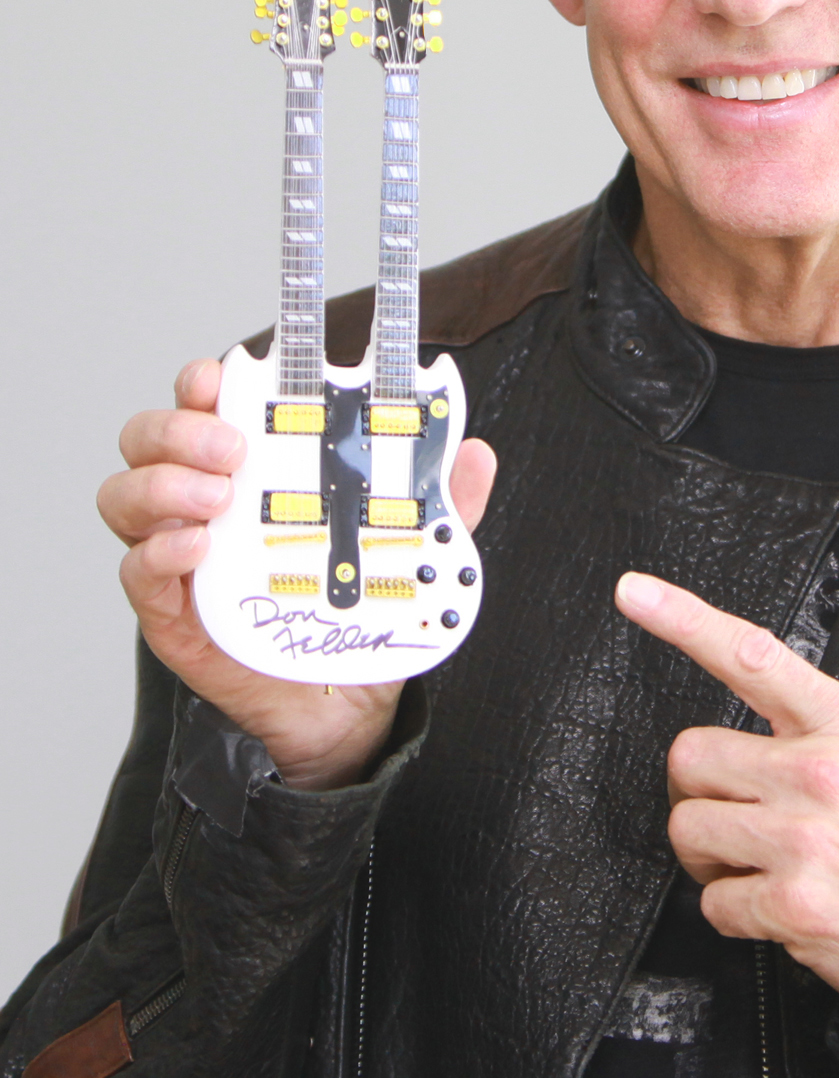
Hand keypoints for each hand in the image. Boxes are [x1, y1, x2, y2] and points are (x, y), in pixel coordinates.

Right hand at [97, 358, 497, 791]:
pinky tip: (198, 546)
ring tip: (218, 498)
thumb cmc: (355, 610)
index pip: (204, 406)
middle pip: (148, 439)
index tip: (220, 373)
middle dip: (179, 428)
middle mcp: (202, 503)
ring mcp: (179, 556)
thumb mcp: (407, 548)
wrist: (343, 703)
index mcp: (251, 471)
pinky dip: (159, 551)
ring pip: (125, 496)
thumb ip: (438, 503)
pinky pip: (136, 571)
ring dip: (164, 484)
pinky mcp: (171, 611)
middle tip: (233, 449)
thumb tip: (474, 453)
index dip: (201, 381)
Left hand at [615, 571, 838, 1016]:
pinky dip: (736, 912)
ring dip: (713, 856)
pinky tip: (780, 909)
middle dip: (704, 791)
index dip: (685, 619)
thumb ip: (833, 723)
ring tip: (764, 865)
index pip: (754, 657)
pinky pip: (714, 902)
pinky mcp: (792, 904)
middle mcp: (819, 773)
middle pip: (691, 757)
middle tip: (740, 815)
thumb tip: (775, 702)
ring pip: (690, 829)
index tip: (635, 594)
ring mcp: (802, 839)